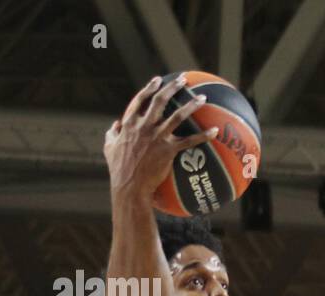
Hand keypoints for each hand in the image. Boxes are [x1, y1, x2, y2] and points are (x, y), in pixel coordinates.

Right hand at [104, 74, 219, 198]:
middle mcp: (144, 126)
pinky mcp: (168, 150)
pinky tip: (215, 131)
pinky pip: (190, 141)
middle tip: (183, 80)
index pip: (140, 100)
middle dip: (172, 87)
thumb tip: (114, 125)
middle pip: (160, 100)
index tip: (158, 80)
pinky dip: (204, 136)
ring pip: (178, 116)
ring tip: (203, 98)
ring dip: (191, 105)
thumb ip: (112, 134)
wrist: (129, 186)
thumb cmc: (119, 169)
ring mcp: (157, 137)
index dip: (149, 88)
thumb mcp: (109, 147)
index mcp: (129, 123)